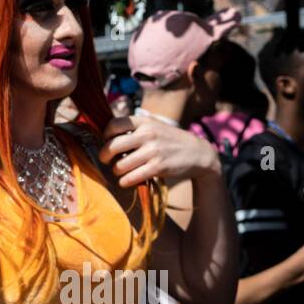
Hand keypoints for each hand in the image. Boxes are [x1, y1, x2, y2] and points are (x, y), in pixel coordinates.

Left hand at [98, 116, 219, 187]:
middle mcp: (147, 134)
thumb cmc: (170, 140)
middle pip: (112, 146)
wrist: (198, 153)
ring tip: (120, 171)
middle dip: (104, 156)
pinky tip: (126, 181)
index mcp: (144, 122)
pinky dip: (125, 181)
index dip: (105, 135)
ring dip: (116, 171)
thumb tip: (106, 136)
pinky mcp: (158, 167)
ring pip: (120, 165)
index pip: (113, 124)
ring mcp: (153, 151)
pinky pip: (131, 177)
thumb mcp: (154, 127)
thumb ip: (134, 128)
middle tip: (106, 160)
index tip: (107, 142)